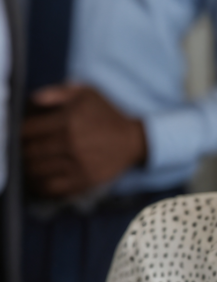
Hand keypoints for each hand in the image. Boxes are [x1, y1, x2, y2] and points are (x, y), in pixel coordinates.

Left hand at [22, 84, 146, 198]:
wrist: (132, 140)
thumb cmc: (106, 114)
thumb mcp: (86, 93)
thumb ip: (57, 92)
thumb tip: (32, 100)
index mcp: (68, 120)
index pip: (28, 131)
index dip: (20, 132)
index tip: (23, 133)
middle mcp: (70, 143)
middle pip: (29, 152)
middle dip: (22, 151)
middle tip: (25, 149)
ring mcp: (76, 164)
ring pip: (36, 171)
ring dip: (28, 168)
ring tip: (30, 164)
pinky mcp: (82, 181)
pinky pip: (50, 188)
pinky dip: (39, 185)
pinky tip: (38, 179)